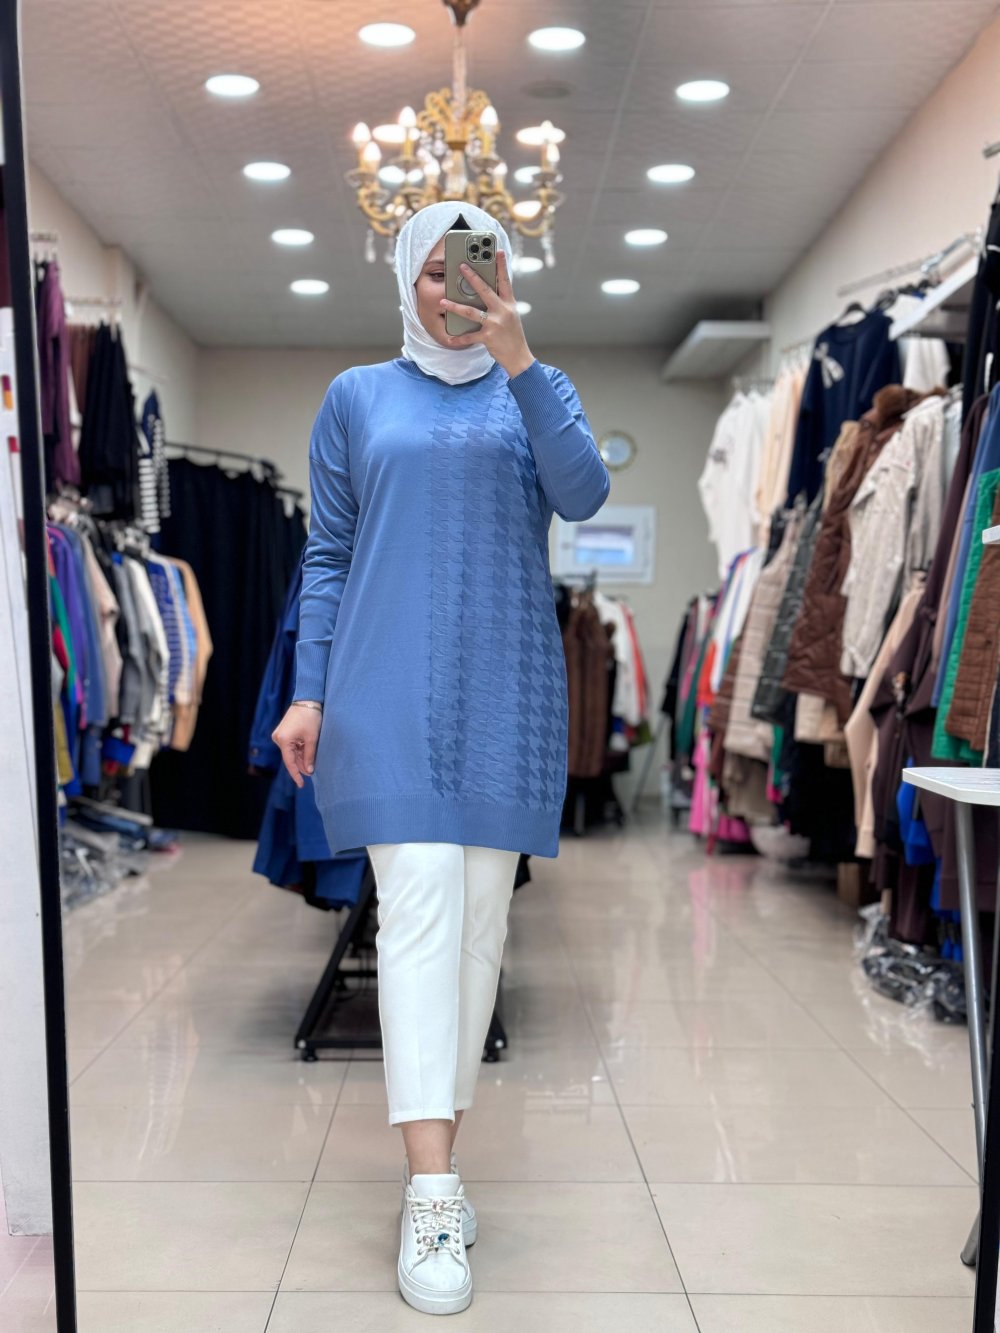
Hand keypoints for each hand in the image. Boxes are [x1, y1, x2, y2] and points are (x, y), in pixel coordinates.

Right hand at [272, 704, 321, 788]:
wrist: (307, 699)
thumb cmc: (310, 717)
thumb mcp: (312, 738)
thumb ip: (309, 755)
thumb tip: (309, 771)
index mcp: (283, 741)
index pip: (289, 763)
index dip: (296, 775)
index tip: (302, 785)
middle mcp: (278, 739)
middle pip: (290, 758)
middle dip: (301, 765)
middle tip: (313, 773)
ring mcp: (280, 736)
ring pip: (291, 753)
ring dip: (301, 758)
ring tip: (312, 763)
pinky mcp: (283, 733)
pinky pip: (291, 746)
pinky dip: (299, 751)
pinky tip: (307, 755)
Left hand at [440, 250, 534, 377]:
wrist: (519, 357)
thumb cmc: (513, 335)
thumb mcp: (511, 315)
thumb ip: (501, 303)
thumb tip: (486, 292)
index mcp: (509, 304)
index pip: (505, 281)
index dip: (502, 265)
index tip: (498, 251)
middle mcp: (503, 311)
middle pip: (485, 290)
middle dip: (472, 277)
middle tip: (461, 266)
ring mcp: (495, 324)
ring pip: (472, 312)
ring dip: (455, 307)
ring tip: (443, 302)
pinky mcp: (489, 337)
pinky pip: (470, 336)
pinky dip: (459, 338)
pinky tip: (450, 338)